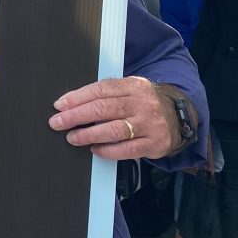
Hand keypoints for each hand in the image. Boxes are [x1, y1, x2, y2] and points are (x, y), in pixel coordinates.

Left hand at [49, 77, 176, 159]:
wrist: (180, 117)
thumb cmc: (145, 103)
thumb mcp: (130, 89)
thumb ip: (106, 93)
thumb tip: (71, 103)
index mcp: (133, 86)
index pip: (100, 89)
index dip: (77, 97)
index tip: (59, 105)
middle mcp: (142, 104)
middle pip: (104, 109)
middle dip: (76, 116)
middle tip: (57, 123)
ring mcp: (149, 124)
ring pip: (114, 130)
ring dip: (89, 135)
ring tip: (72, 137)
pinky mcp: (154, 143)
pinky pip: (127, 149)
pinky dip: (108, 151)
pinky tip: (95, 149)